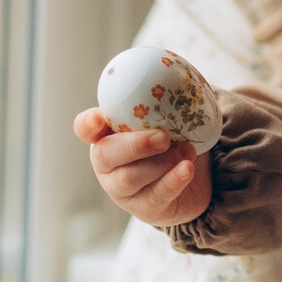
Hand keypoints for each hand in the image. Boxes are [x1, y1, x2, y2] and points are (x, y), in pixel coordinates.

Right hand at [74, 107, 210, 226]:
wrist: (197, 179)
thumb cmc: (174, 140)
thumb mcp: (167, 117)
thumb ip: (163, 99)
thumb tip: (178, 72)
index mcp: (108, 134)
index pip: (85, 128)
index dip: (87, 124)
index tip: (99, 118)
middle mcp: (108, 163)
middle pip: (106, 155)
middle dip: (135, 144)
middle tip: (164, 137)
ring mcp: (122, 189)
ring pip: (130, 178)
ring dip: (162, 162)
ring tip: (188, 151)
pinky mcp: (144, 209)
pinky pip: (155, 196)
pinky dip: (172, 181)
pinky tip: (187, 169)